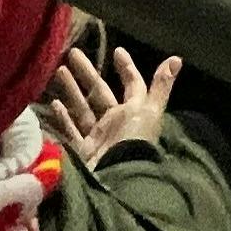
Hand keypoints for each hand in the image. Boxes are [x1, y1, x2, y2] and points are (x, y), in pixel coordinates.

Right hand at [43, 46, 181, 157]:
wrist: (117, 179)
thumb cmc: (133, 141)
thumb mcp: (149, 111)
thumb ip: (161, 86)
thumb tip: (176, 59)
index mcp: (133, 112)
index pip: (132, 85)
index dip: (127, 68)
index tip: (117, 50)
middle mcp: (115, 124)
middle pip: (100, 92)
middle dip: (88, 73)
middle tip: (72, 52)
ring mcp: (98, 138)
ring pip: (83, 108)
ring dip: (72, 90)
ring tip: (59, 70)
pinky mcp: (82, 151)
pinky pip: (71, 131)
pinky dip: (63, 118)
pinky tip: (54, 102)